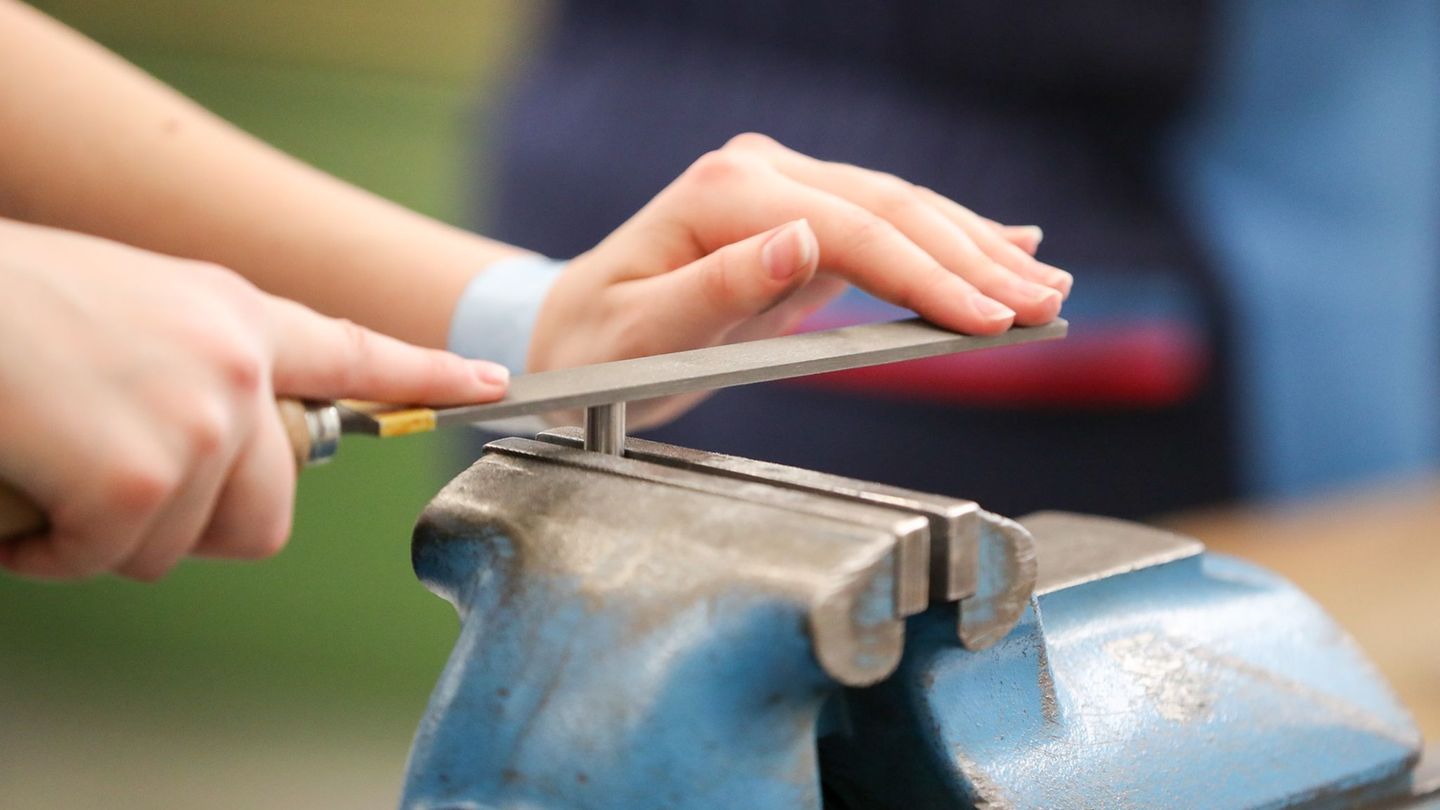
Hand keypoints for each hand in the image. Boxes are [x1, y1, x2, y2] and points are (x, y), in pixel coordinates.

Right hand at [0, 221, 508, 580]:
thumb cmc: (10, 302)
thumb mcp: (134, 307)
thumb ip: (201, 360)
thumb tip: (229, 436)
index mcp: (234, 314)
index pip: (353, 351)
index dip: (426, 373)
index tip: (490, 381)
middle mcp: (237, 364)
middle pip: (266, 515)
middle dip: (189, 525)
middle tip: (114, 489)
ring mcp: (199, 419)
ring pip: (175, 546)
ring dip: (100, 531)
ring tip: (51, 463)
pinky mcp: (143, 477)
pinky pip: (108, 560)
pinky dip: (51, 548)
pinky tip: (22, 489)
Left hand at [529, 133, 1070, 425]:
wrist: (575, 335)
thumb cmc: (595, 348)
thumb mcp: (638, 335)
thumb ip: (713, 288)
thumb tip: (799, 241)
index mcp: (723, 196)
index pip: (850, 230)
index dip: (926, 276)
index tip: (988, 319)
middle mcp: (758, 177)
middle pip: (889, 210)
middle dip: (973, 261)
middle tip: (1044, 306)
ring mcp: (782, 191)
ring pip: (899, 211)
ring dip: (976, 248)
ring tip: (1044, 286)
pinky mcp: (798, 219)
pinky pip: (885, 226)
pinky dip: (948, 238)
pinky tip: (1006, 241)